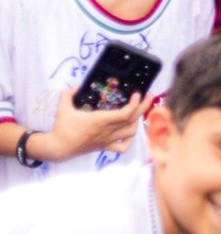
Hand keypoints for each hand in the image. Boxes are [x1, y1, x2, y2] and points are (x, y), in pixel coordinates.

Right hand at [31, 90, 147, 161]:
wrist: (57, 148)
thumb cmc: (61, 128)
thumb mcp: (62, 108)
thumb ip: (67, 94)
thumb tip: (73, 86)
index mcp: (101, 120)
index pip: (126, 113)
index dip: (135, 104)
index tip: (138, 94)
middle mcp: (108, 130)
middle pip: (133, 120)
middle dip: (144, 107)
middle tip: (149, 96)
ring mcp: (107, 140)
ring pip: (131, 132)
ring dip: (137, 121)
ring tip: (138, 111)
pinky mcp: (104, 147)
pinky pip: (122, 147)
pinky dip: (128, 141)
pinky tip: (128, 133)